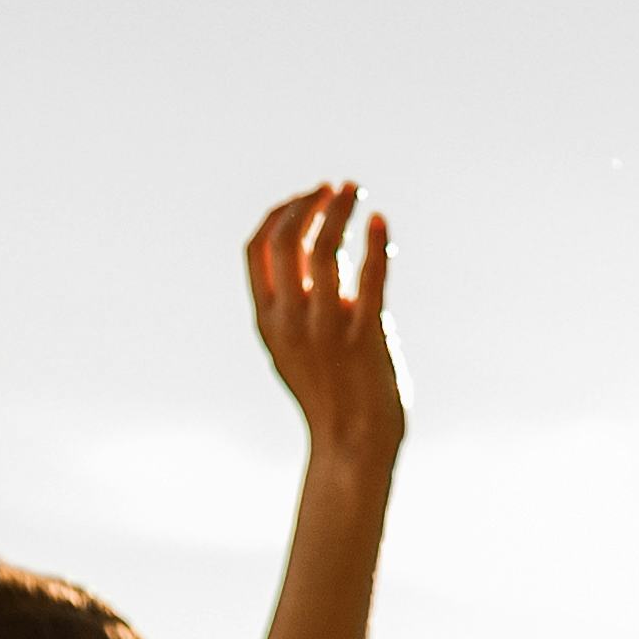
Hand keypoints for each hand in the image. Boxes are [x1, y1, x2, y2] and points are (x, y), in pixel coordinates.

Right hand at [246, 182, 401, 465]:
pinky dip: (376, 242)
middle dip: (310, 202)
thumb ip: (297, 305)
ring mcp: (327, 330)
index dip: (280, 213)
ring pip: (327, 249)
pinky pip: (371, 276)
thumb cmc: (331, 396)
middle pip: (288, 239)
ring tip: (358, 192)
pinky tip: (381, 222)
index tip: (307, 198)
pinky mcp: (365, 339)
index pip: (258, 248)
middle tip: (336, 188)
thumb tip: (321, 252)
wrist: (353, 449)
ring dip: (342, 210)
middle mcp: (291, 322)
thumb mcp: (294, 349)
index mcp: (267, 321)